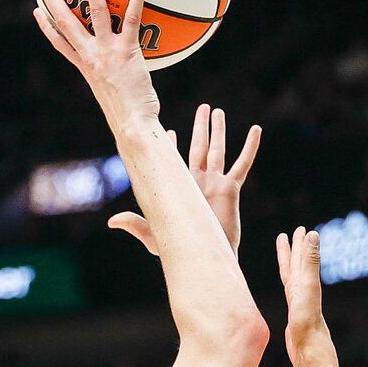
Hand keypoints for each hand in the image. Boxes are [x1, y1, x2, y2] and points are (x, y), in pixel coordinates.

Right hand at [32, 0, 161, 136]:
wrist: (133, 125)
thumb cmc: (130, 116)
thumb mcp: (114, 95)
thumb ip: (115, 80)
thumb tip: (127, 77)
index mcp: (85, 67)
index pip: (60, 43)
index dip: (46, 26)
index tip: (37, 11)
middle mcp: (90, 56)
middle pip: (65, 20)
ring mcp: (106, 52)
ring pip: (94, 11)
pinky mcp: (126, 51)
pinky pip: (130, 19)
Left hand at [114, 104, 260, 251]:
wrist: (210, 257)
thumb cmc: (184, 251)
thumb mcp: (154, 236)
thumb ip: (135, 225)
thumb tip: (111, 221)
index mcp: (180, 189)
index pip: (175, 161)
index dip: (172, 145)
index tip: (168, 131)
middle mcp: (198, 182)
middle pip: (199, 148)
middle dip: (200, 128)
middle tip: (203, 108)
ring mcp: (215, 183)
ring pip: (217, 150)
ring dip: (217, 130)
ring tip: (217, 111)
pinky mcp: (230, 189)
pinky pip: (242, 164)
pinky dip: (250, 147)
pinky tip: (256, 130)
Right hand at [276, 227, 331, 366]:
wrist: (309, 349)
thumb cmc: (308, 320)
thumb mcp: (307, 285)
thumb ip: (310, 261)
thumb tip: (313, 233)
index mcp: (305, 282)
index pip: (301, 258)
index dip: (300, 243)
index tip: (301, 230)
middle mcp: (302, 291)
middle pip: (297, 265)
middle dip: (296, 249)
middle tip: (296, 233)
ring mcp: (298, 303)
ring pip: (292, 278)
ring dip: (291, 265)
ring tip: (288, 256)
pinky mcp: (293, 316)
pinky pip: (289, 294)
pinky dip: (288, 287)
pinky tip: (289, 289)